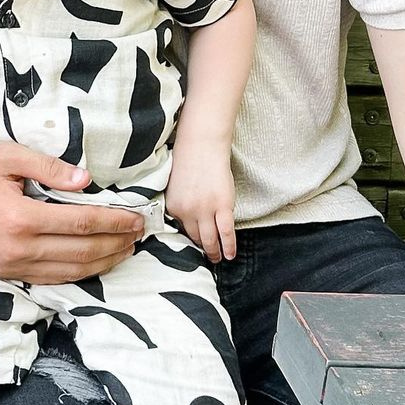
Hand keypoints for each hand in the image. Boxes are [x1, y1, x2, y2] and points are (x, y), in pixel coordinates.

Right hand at [0, 135, 142, 284]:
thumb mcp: (7, 156)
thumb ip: (47, 167)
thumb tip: (85, 181)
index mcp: (19, 217)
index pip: (80, 223)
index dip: (113, 221)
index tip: (136, 217)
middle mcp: (18, 248)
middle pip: (81, 251)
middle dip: (116, 242)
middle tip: (139, 233)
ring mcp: (12, 266)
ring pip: (71, 271)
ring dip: (104, 262)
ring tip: (126, 249)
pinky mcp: (7, 274)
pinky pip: (52, 279)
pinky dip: (80, 273)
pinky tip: (95, 263)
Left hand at [166, 147, 236, 263]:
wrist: (201, 145)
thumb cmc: (188, 161)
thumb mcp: (175, 185)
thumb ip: (180, 203)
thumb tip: (186, 220)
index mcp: (173, 205)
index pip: (181, 229)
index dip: (189, 237)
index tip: (194, 245)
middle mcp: (187, 211)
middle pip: (195, 237)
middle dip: (201, 249)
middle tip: (207, 257)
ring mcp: (206, 210)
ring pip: (210, 240)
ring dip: (214, 252)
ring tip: (218, 259)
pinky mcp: (223, 207)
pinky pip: (226, 233)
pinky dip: (229, 247)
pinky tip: (230, 255)